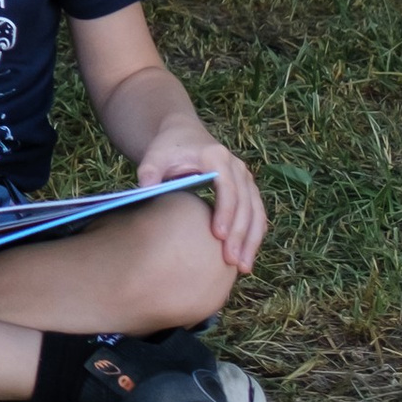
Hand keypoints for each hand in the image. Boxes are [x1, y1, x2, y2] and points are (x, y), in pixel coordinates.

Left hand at [140, 119, 266, 273]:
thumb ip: (149, 170)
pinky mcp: (248, 189)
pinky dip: (254, 235)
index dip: (225, 212)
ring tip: (242, 267)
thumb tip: (145, 188)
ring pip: (256, 212)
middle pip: (245, 203)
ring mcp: (245, 178)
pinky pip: (257, 214)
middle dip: (240, 234)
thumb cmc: (168, 148)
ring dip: (251, 239)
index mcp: (216, 157)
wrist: (184, 135)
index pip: (227, 187)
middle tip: (231, 261)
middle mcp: (237, 167)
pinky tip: (247, 256)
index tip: (219, 236)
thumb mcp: (156, 155)